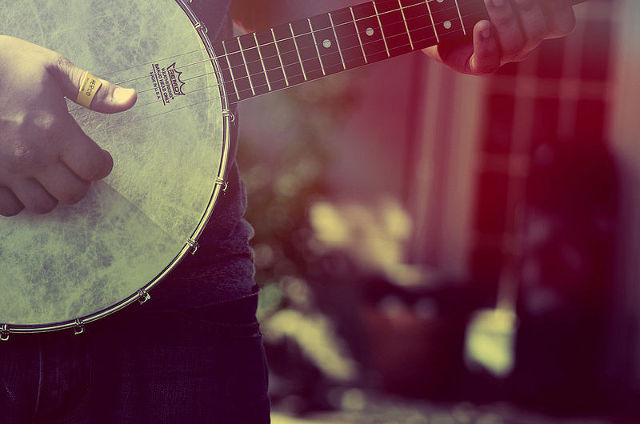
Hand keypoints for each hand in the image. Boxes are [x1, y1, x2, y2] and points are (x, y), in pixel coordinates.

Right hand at [0, 36, 136, 216]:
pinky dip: (19, 200)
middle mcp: (31, 156)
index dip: (102, 163)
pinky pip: (9, 209)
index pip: (96, 169)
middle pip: (73, 194)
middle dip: (80, 182)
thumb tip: (131, 99)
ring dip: (51, 192)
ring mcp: (5, 171)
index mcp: (54, 130)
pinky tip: (20, 180)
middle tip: (73, 166)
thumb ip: (93, 90)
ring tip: (47, 173)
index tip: (97, 155)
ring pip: (43, 206)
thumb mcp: (51, 67)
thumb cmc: (3, 65)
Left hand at [423, 0, 576, 74]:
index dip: (560, 9)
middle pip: (539, 31)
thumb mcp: (493, 1)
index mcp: (534, 25)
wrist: (435, 20)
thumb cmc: (466, 4)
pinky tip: (481, 26)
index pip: (561, 24)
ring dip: (505, 17)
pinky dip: (485, 43)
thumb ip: (509, 0)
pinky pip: (486, 61)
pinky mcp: (474, 65)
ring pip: (515, 44)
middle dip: (529, 6)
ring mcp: (499, 57)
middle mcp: (522, 43)